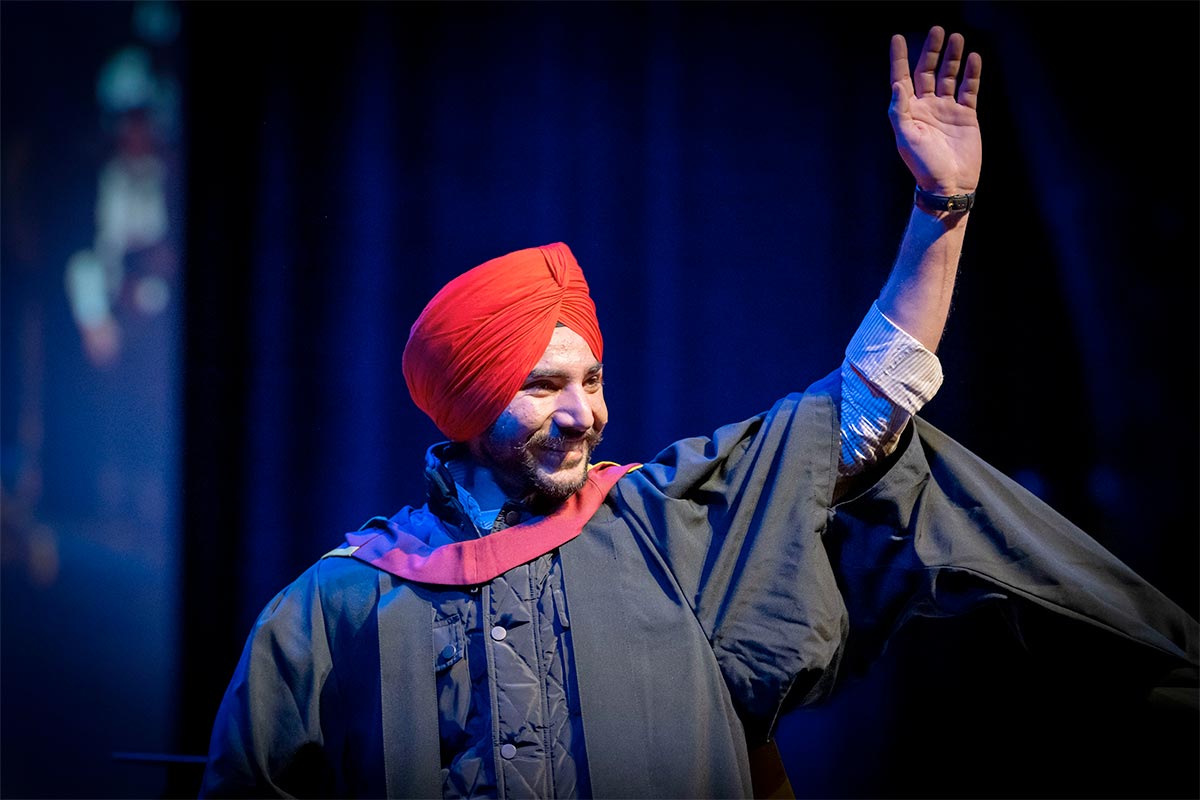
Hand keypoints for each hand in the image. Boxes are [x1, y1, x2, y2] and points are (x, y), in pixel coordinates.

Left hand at [889, 26, 981, 195]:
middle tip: (937, 30)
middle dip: (931, 51)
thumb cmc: (924, 165)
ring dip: (952, 58)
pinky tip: (974, 58)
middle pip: (927, 71)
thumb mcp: (906, 138)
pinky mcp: (966, 115)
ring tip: (957, 38)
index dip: (899, 59)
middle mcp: (927, 107)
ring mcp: (947, 110)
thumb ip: (900, 111)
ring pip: (949, 76)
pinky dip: (971, 74)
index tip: (897, 38)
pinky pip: (969, 89)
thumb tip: (897, 84)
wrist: (950, 185)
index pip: (902, 79)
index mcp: (909, 111)